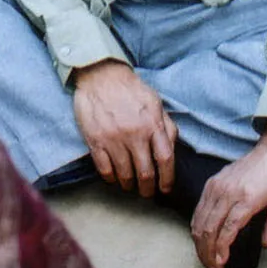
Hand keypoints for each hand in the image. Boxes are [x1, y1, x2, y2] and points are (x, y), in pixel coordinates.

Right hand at [72, 60, 177, 197]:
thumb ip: (166, 126)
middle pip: (145, 173)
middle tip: (146, 192)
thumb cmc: (130, 89)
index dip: (167, 179)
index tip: (165, 188)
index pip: (165, 159)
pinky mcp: (95, 140)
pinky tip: (113, 178)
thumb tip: (171, 148)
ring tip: (130, 185)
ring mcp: (113, 138)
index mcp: (152, 124)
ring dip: (129, 185)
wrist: (100, 75)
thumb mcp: (155, 102)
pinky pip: (104, 169)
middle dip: (148, 188)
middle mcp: (134, 134)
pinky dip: (110, 178)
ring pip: (125, 174)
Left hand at [191, 119, 266, 267]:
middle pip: (200, 227)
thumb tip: (265, 242)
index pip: (198, 218)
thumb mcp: (260, 195)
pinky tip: (223, 258)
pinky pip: (229, 227)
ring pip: (210, 230)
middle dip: (203, 253)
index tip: (207, 259)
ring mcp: (229, 194)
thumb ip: (262, 219)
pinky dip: (223, 246)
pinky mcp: (246, 200)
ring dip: (211, 254)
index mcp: (214, 186)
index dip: (199, 242)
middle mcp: (216, 189)